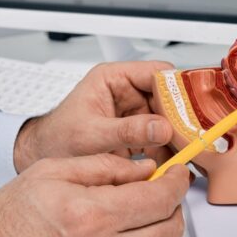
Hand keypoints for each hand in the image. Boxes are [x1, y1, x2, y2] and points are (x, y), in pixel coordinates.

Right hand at [0, 154, 189, 236]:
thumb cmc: (9, 225)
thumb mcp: (51, 173)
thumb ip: (106, 166)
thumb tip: (147, 169)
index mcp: (94, 216)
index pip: (162, 198)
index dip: (177, 183)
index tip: (178, 175)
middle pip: (171, 229)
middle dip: (173, 207)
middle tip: (161, 196)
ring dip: (152, 232)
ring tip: (125, 222)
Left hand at [14, 61, 174, 172]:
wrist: (45, 158)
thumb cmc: (57, 139)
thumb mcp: (92, 135)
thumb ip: (127, 130)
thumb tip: (160, 127)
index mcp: (114, 79)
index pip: (156, 73)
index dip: (176, 89)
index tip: (189, 109)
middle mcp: (128, 93)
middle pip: (168, 99)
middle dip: (180, 119)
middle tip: (191, 137)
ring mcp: (135, 113)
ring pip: (169, 120)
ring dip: (176, 138)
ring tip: (184, 153)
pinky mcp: (138, 133)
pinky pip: (162, 139)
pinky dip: (169, 152)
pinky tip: (172, 163)